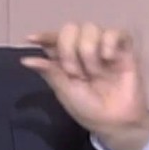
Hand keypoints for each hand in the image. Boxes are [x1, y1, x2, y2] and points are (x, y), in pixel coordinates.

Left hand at [21, 22, 148, 149]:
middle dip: (68, 50)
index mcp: (66, 58)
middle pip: (70, 29)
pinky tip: (108, 58)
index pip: (53, 38)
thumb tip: (25, 60)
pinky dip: (108, 42)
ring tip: (95, 73)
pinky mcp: (124, 49)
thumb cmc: (88, 108)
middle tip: (75, 73)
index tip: (31, 39)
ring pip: (91, 28)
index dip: (44, 36)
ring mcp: (103, 47)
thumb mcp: (65, 92)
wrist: (115, 122)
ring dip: (89, 51)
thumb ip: (50, 72)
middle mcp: (83, 48)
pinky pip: (115, 32)